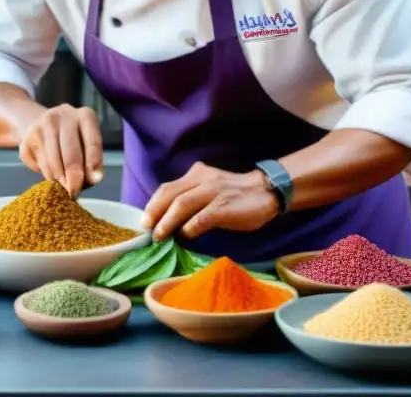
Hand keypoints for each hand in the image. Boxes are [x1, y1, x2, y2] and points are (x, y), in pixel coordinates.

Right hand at [19, 105, 103, 196]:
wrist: (41, 126)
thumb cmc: (73, 141)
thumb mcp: (87, 146)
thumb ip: (93, 163)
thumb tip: (94, 179)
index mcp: (85, 115)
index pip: (92, 141)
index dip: (93, 162)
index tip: (93, 180)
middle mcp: (63, 115)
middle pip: (71, 153)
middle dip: (74, 178)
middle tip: (75, 192)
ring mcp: (42, 125)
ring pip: (53, 163)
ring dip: (60, 179)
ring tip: (64, 183)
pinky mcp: (26, 138)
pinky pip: (39, 166)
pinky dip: (47, 175)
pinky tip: (51, 170)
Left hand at [142, 163, 279, 241]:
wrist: (267, 190)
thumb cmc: (235, 194)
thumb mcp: (209, 188)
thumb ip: (191, 197)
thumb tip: (167, 219)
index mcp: (196, 174)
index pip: (167, 188)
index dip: (153, 204)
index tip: (144, 221)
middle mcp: (202, 180)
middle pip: (170, 194)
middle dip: (154, 212)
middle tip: (146, 229)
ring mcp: (214, 192)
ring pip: (182, 204)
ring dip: (167, 222)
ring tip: (159, 236)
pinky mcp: (225, 207)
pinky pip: (202, 218)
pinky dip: (190, 228)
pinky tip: (185, 236)